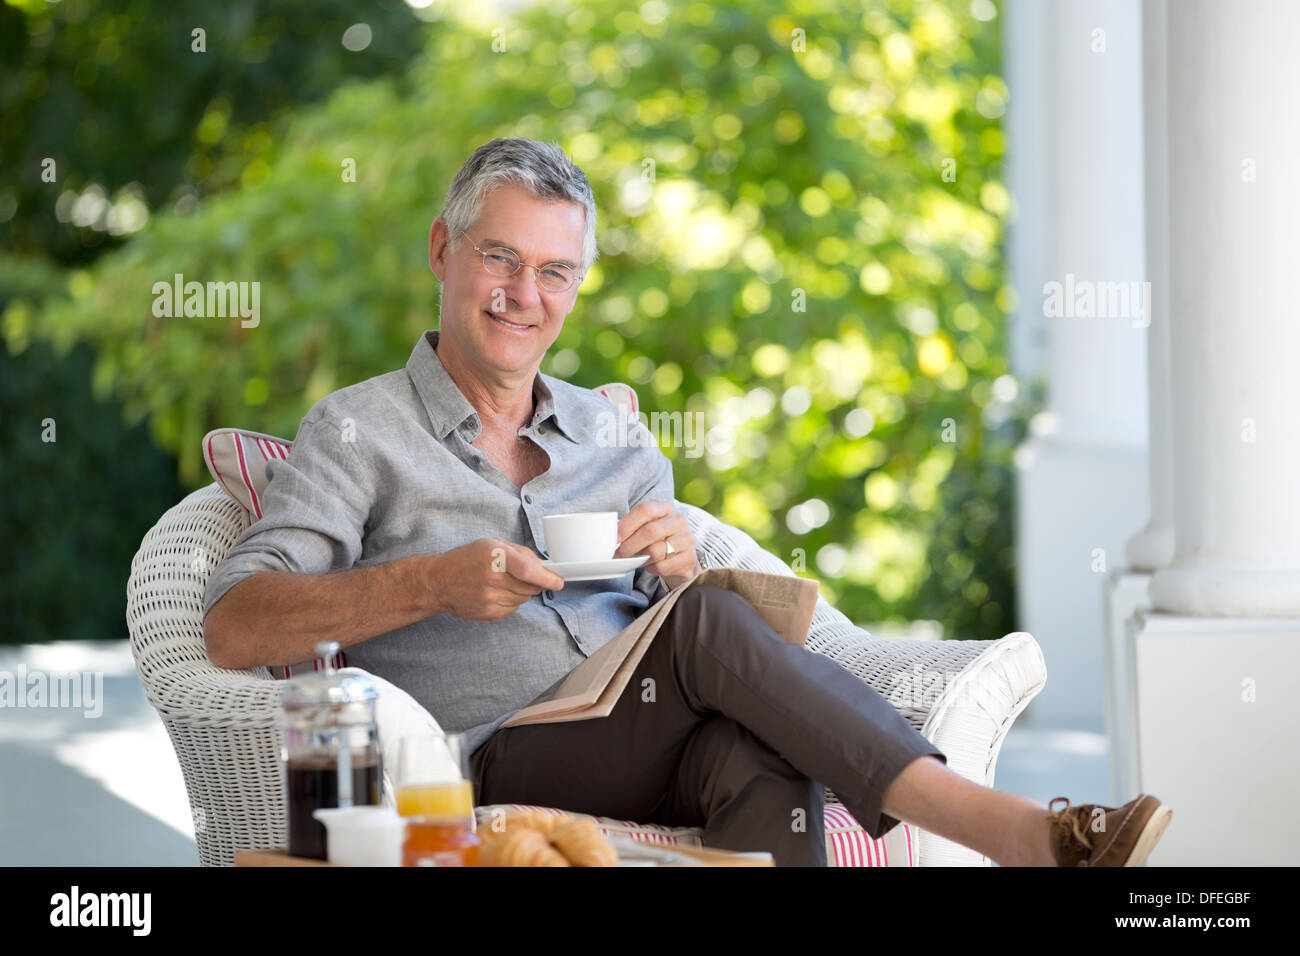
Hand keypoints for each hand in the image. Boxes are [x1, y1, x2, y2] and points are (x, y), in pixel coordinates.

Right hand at [429, 538, 564, 621]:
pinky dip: (510, 601)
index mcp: (496, 557)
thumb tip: (543, 566)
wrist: (439, 581)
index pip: (530, 571)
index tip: (558, 581)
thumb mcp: (492, 544)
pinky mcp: (488, 613)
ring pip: (523, 599)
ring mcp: (490, 598)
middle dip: (532, 581)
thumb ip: (521, 553)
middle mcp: (493, 579)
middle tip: (517, 575)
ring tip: (501, 582)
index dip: (548, 578)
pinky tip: (495, 592)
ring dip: (520, 591)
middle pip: (531, 587)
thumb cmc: (467, 559)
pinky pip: (513, 609)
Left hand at [614, 501, 700, 590]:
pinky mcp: (689, 559)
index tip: (615, 538)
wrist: (682, 557)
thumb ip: (633, 528)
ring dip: (640, 559)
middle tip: (618, 555)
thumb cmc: (659, 540)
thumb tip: (612, 537)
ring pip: (655, 551)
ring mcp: (686, 540)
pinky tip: (651, 566)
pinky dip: (651, 568)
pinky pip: (662, 566)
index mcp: (665, 508)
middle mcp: (678, 521)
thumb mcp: (648, 527)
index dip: (627, 524)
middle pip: (650, 532)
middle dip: (629, 545)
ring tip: (636, 560)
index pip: (645, 510)